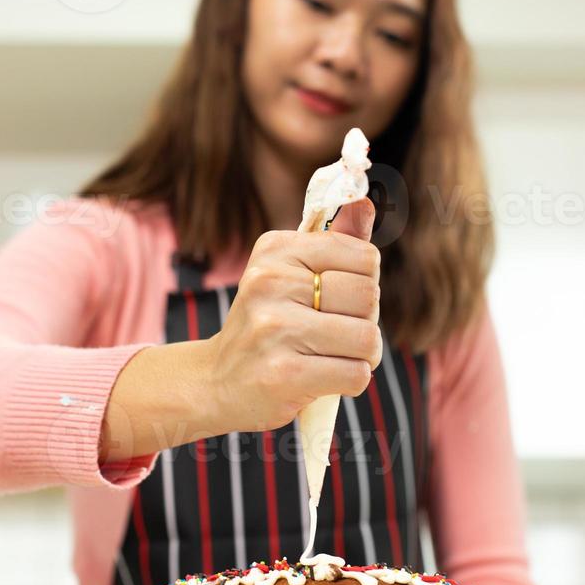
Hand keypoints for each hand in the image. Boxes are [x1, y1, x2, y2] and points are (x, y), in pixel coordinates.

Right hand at [205, 197, 380, 433]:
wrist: (215, 382)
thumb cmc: (268, 323)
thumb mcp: (291, 274)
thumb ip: (335, 241)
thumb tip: (365, 203)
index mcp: (274, 250)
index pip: (364, 257)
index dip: (363, 283)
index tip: (335, 298)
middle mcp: (270, 282)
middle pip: (369, 296)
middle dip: (365, 321)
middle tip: (333, 333)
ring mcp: (275, 328)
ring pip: (367, 338)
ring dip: (362, 356)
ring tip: (330, 357)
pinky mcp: (283, 374)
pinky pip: (356, 374)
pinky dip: (350, 381)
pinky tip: (322, 379)